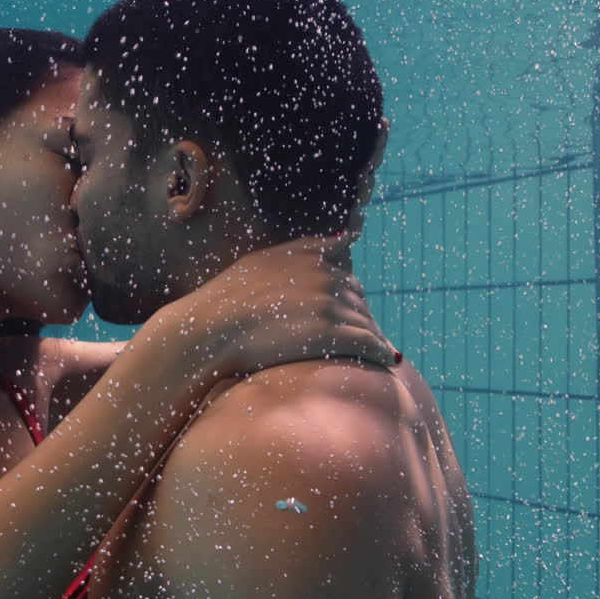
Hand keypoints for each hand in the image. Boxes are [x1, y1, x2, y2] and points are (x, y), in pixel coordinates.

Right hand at [158, 233, 398, 387]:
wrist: (211, 329)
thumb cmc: (229, 298)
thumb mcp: (264, 260)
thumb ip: (305, 249)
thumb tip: (344, 238)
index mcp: (310, 255)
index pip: (345, 275)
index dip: (348, 296)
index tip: (349, 312)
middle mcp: (325, 275)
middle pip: (358, 298)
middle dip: (360, 317)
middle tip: (364, 336)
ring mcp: (329, 303)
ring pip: (365, 320)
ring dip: (372, 336)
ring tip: (378, 351)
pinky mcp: (331, 332)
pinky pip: (369, 342)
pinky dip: (382, 351)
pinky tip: (388, 360)